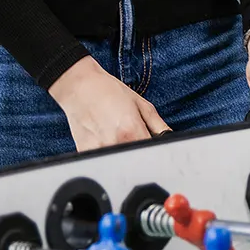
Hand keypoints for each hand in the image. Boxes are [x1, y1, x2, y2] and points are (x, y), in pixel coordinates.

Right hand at [50, 56, 167, 151]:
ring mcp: (99, 150)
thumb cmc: (108, 90)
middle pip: (136, 161)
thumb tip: (170, 139)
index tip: (154, 150)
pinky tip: (102, 137)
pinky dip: (106, 154)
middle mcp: (115, 143)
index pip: (152, 155)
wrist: (79, 85)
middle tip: (133, 139)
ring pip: (119, 164)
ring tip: (116, 136)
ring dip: (122, 155)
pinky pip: (101, 161)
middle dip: (139, 153)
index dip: (155, 153)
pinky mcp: (85, 153)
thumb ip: (158, 125)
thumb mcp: (140, 104)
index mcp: (132, 131)